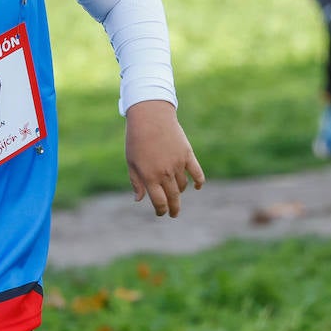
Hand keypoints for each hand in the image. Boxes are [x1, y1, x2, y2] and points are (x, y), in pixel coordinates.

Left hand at [125, 100, 204, 217]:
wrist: (150, 117)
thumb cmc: (136, 139)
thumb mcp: (131, 162)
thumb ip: (136, 182)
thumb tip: (139, 200)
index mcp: (149, 176)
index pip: (159, 202)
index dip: (161, 210)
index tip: (161, 213)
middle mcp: (165, 173)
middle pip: (173, 197)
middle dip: (173, 208)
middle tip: (173, 214)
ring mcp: (178, 164)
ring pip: (183, 185)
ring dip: (180, 192)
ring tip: (176, 194)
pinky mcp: (187, 155)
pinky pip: (197, 173)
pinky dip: (199, 181)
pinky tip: (197, 186)